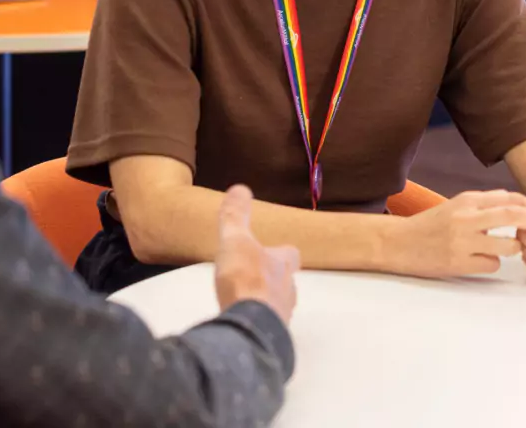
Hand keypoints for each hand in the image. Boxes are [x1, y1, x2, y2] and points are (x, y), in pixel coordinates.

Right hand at [214, 185, 299, 324]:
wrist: (249, 328)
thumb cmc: (246, 280)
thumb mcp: (235, 240)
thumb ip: (235, 216)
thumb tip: (240, 188)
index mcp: (282, 264)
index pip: (290, 254)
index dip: (281, 251)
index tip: (271, 249)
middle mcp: (287, 290)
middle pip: (285, 281)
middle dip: (272, 278)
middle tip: (254, 277)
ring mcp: (280, 315)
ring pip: (276, 305)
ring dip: (263, 302)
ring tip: (245, 301)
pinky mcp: (270, 337)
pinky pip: (264, 326)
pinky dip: (255, 322)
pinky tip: (241, 323)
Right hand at [383, 189, 525, 277]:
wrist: (398, 243)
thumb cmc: (431, 224)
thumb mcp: (456, 205)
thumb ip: (484, 203)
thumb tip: (516, 202)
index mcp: (467, 200)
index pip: (508, 197)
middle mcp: (465, 218)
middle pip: (512, 215)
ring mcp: (462, 242)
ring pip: (508, 245)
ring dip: (514, 248)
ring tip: (509, 248)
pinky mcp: (458, 264)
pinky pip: (491, 265)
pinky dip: (493, 263)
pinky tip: (482, 260)